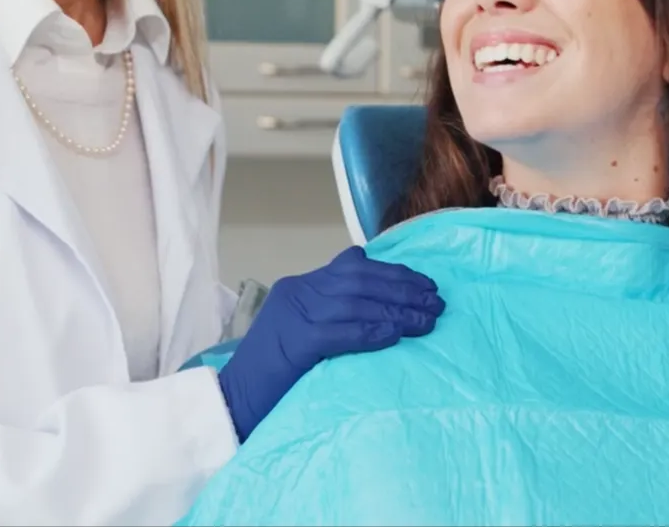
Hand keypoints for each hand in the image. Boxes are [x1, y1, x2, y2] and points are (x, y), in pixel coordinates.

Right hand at [216, 247, 443, 440]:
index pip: (353, 266)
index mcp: (299, 287)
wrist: (232, 402)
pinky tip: (396, 334)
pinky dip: (372, 330)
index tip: (423, 284)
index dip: (392, 272)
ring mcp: (294, 314)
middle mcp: (297, 292)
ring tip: (427, 320)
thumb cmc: (270, 375)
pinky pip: (343, 331)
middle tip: (436, 301)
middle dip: (403, 288)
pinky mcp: (296, 342)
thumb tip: (380, 310)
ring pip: (356, 302)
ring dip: (397, 310)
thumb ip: (331, 314)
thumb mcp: (300, 332)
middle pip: (359, 280)